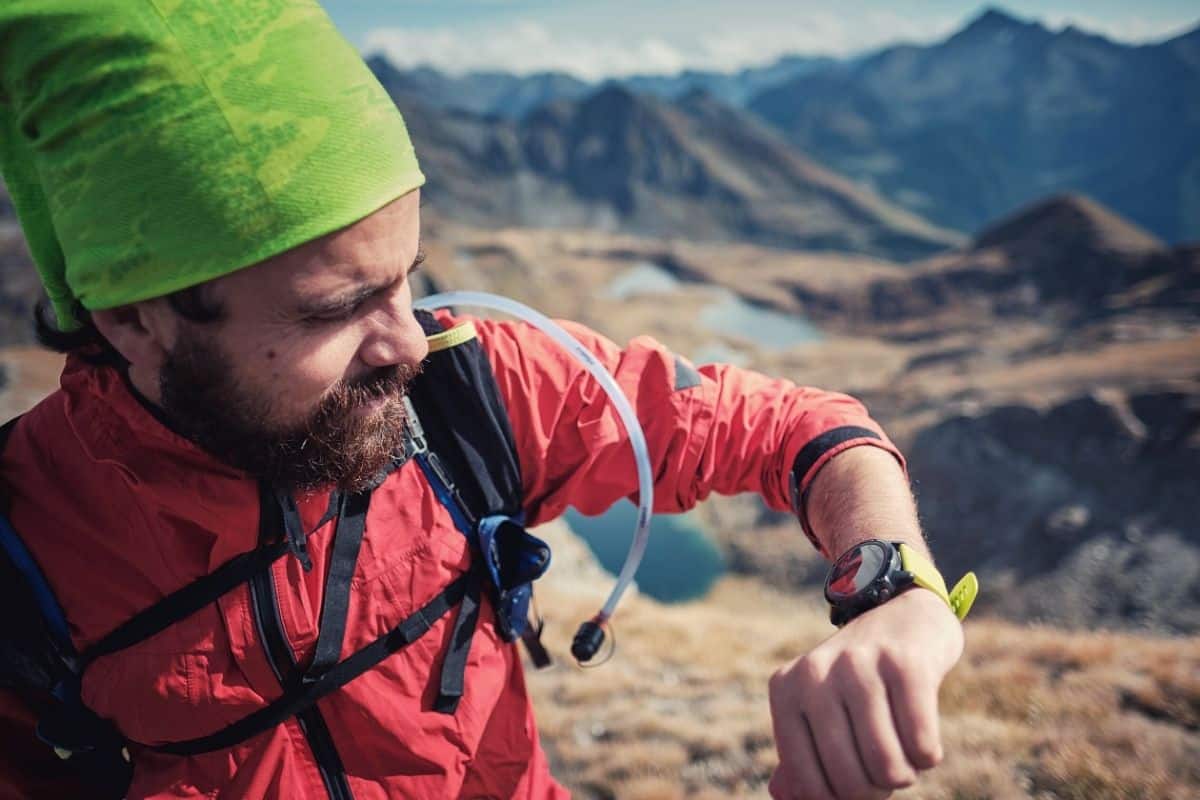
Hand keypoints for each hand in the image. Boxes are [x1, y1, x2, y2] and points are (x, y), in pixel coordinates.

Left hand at [767, 587, 964, 799]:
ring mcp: (860, 664)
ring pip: (889, 768)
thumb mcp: (820, 707)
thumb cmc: (859, 678)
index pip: (808, 784)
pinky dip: (928, 755)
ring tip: (905, 751)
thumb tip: (783, 795)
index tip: (856, 783)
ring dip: (906, 773)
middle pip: (851, 781)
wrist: (904, 612)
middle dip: (877, 791)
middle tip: (887, 768)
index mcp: (786, 690)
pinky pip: (922, 745)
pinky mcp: (906, 663)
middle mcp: (815, 673)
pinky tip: (924, 736)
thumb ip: (801, 754)